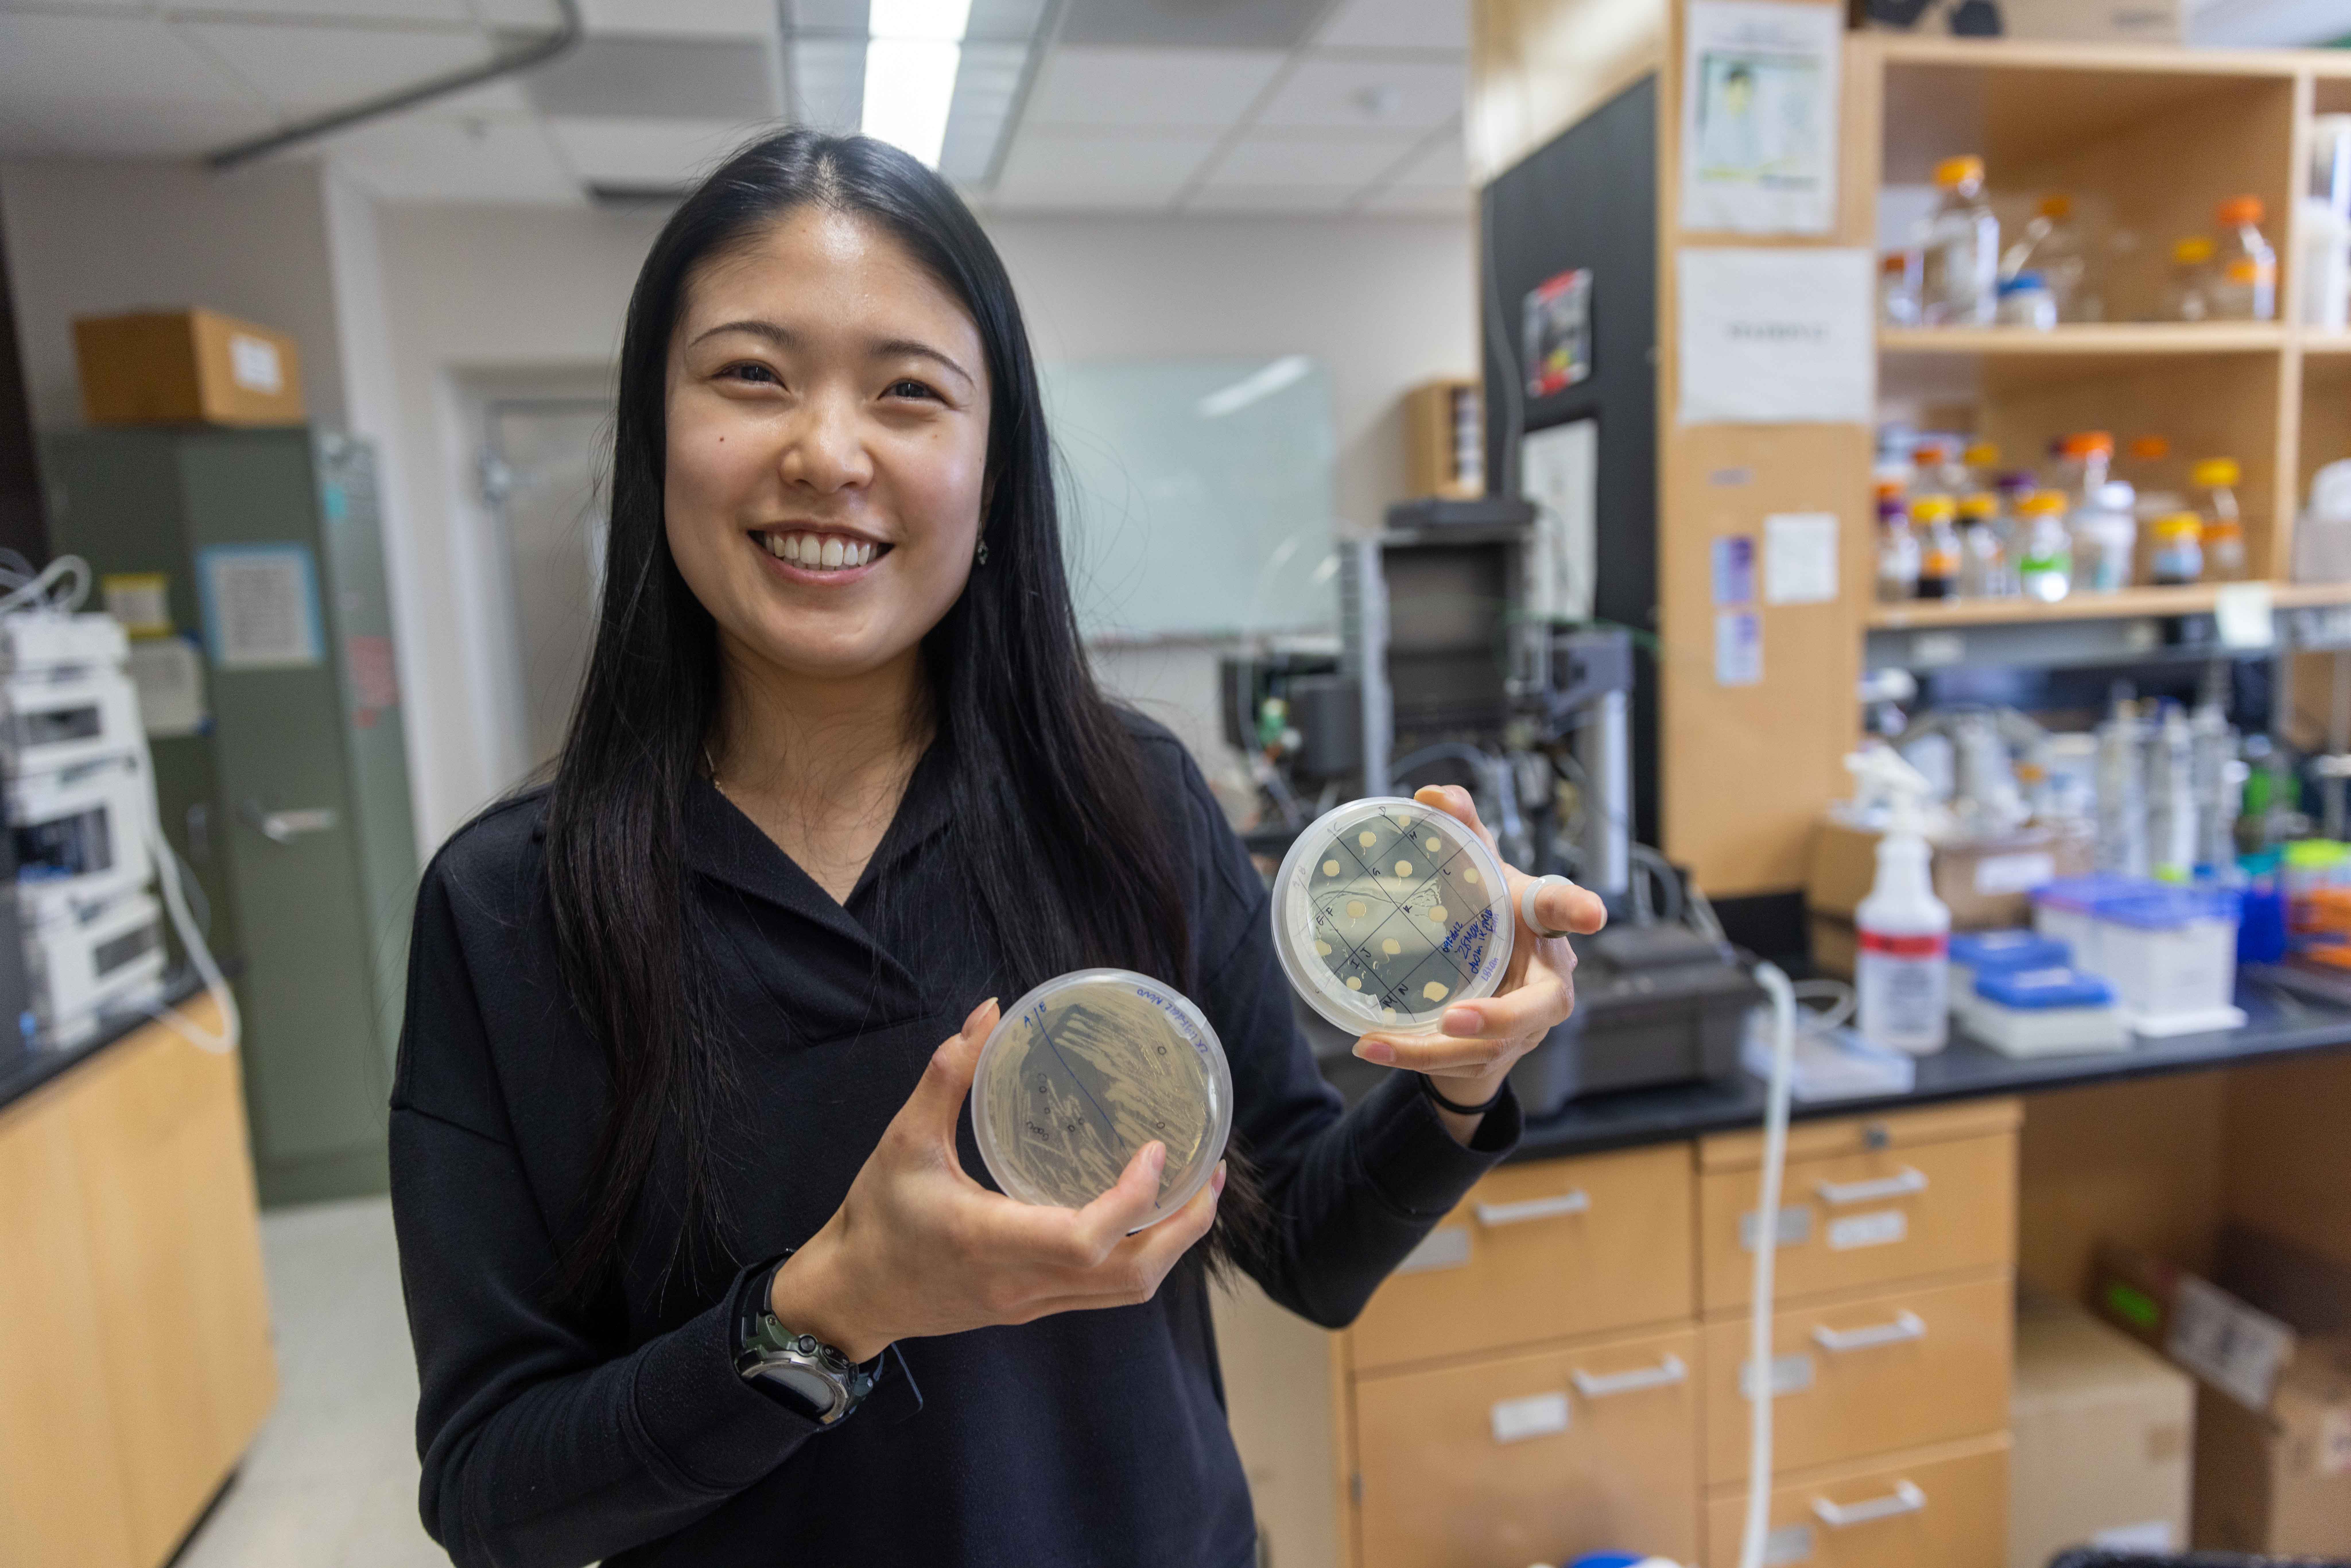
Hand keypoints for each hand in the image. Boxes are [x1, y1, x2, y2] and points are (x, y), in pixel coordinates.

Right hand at [768, 997, 1224, 1361]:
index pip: (1089, 1240)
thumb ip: (946, 1077)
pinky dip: (1141, 1256)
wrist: (851, 1295)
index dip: (1135, 1200)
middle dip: (1185, 1228)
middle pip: (1132, 1277)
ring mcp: (1032, 1302)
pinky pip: (1106, 1292)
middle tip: (1213, 1172)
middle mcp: (1022, 1282)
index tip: (1158, 1151)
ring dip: (1173, 1246)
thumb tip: (988, 1013)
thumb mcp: (902, 1141)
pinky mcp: (1032, 1307)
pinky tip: (1148, 1216)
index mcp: (992, 1242)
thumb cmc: (875, 1218)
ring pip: (1128, 1292)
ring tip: (1197, 1194)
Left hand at [1352, 785, 1607, 1140]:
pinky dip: (1409, 1056)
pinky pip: (1455, 1063)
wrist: (1484, 984)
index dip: (1577, 909)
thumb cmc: (1489, 919)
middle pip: (1539, 1006)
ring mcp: (1523, 1026)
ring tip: (1377, 1043)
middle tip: (1454, 1018)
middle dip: (1499, 1017)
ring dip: (1430, 1049)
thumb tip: (1432, 796)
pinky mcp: (1493, 1054)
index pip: (1563, 910)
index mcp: (1543, 926)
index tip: (1591, 914)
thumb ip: (1461, 827)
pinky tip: (1369, 1047)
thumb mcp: (1475, 871)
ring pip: (1487, 1045)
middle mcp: (1545, 980)